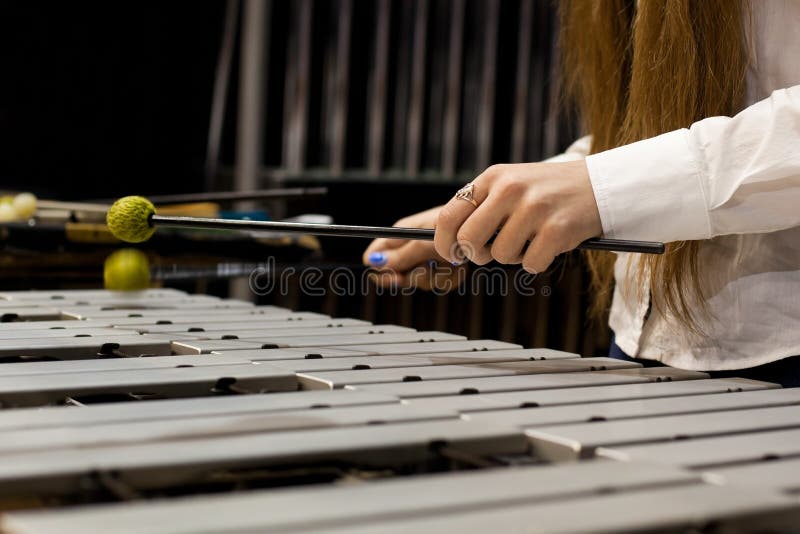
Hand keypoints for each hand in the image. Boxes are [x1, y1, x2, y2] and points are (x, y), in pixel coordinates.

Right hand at [363, 206, 466, 290]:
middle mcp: (411, 247)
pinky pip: (440, 284)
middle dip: (414, 275)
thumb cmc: (454, 225)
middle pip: (396, 274)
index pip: (375, 255)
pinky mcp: (444, 268)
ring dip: (435, 276)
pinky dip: (450, 278)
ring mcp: (427, 259)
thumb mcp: (425, 240)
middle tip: (427, 267)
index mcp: (400, 235)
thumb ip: (401, 255)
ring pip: (420, 282)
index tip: (394, 277)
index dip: (381, 269)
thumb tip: (373, 262)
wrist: (483, 226)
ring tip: (448, 262)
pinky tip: (459, 266)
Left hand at [435, 160, 601, 272]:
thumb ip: (481, 206)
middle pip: (469, 240)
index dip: (444, 242)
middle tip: (492, 252)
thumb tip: (451, 243)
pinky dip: (537, 262)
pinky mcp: (557, 229)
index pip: (448, 216)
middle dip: (477, 254)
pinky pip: (529, 265)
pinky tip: (549, 244)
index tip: (452, 254)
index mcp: (493, 177)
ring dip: (514, 257)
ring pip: (500, 256)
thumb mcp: (510, 184)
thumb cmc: (547, 191)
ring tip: (531, 239)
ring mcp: (534, 208)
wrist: (599, 185)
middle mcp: (510, 189)